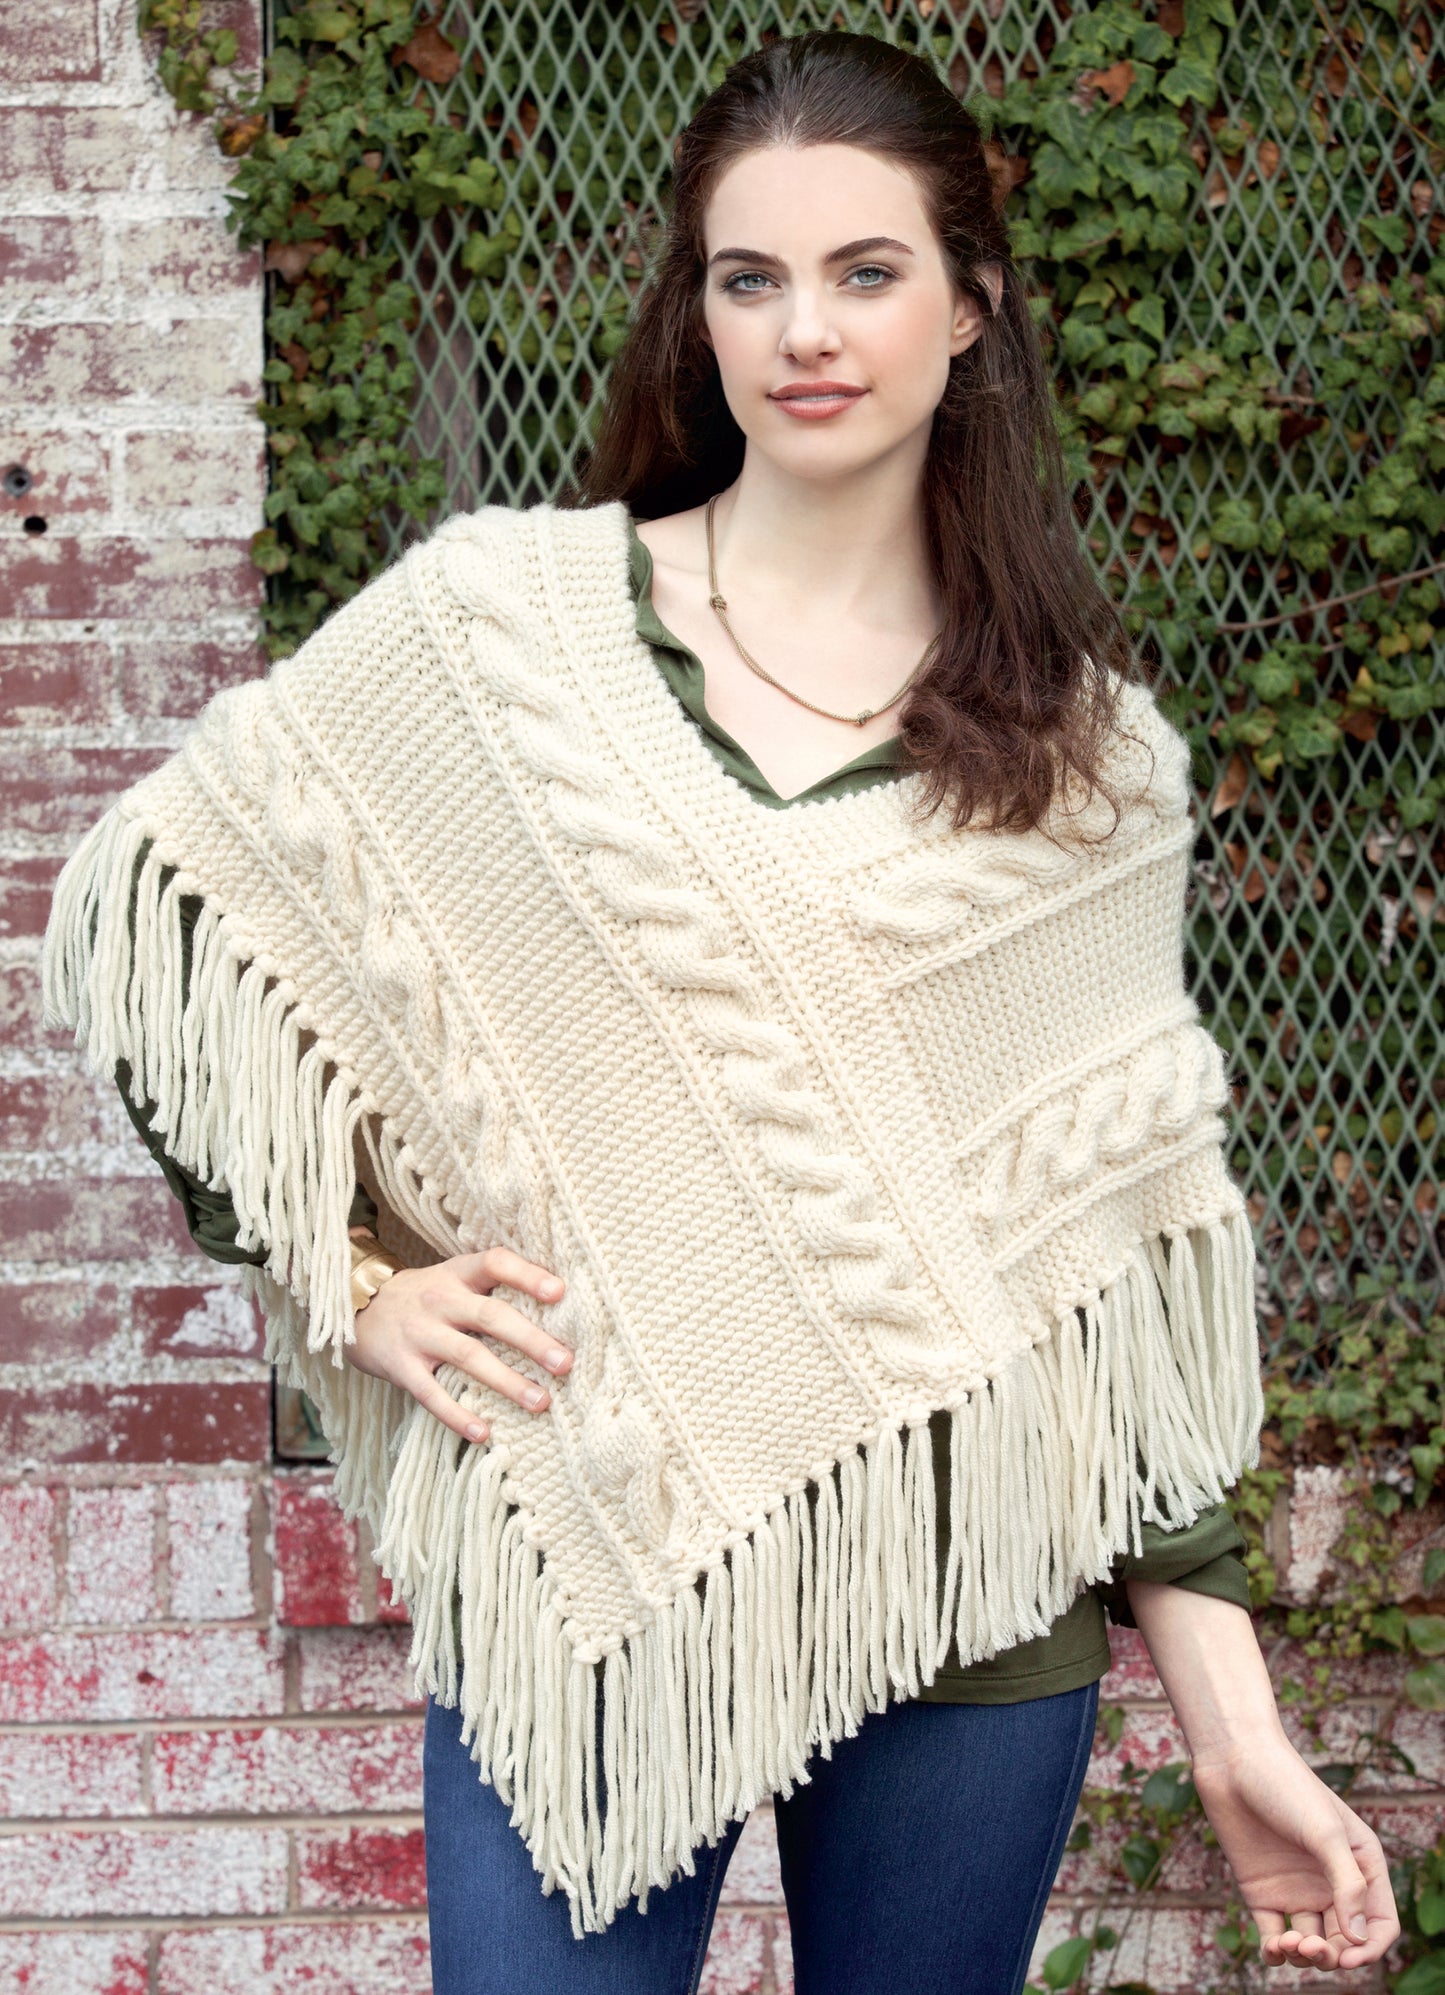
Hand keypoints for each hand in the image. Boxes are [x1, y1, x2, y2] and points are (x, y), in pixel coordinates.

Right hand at [342, 1239, 572, 1443]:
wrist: (354, 1307)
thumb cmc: (423, 1297)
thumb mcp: (452, 1278)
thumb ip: (491, 1289)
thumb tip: (558, 1309)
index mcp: (457, 1274)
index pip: (494, 1263)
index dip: (527, 1275)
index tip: (560, 1291)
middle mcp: (440, 1300)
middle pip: (491, 1316)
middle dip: (531, 1340)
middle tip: (566, 1363)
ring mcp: (419, 1333)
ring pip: (469, 1357)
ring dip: (508, 1382)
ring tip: (541, 1402)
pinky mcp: (401, 1366)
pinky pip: (432, 1394)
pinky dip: (458, 1415)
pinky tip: (484, 1433)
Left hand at [1191, 1737, 1399, 1971]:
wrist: (1232, 1759)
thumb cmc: (1285, 1785)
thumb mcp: (1325, 1832)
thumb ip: (1346, 1884)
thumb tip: (1359, 1940)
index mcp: (1360, 1865)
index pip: (1379, 1923)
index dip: (1369, 1949)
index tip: (1348, 1959)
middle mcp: (1330, 1882)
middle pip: (1344, 1942)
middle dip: (1333, 1956)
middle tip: (1310, 1947)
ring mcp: (1296, 1888)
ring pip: (1310, 1944)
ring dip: (1304, 1956)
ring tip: (1288, 1943)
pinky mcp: (1262, 1892)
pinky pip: (1274, 1936)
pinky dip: (1276, 1952)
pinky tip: (1273, 1949)